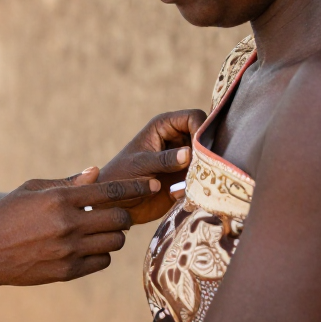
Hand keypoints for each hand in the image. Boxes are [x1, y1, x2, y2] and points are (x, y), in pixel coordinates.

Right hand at [0, 170, 153, 289]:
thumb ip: (67, 182)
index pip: (110, 190)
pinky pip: (102, 262)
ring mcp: (68, 250)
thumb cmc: (6, 215)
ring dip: (113, 235)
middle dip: (122, 213)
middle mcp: (67, 224)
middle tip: (115, 213)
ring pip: (115, 242)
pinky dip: (101, 255)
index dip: (136, 186)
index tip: (152, 183)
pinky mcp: (67, 272)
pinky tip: (86, 248)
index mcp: (59, 198)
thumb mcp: (31, 190)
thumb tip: (96, 172)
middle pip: (119, 218)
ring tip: (99, 231)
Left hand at [99, 109, 205, 224]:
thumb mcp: (140, 165)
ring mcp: (183, 159)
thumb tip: (189, 153)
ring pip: (207, 159)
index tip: (200, 150)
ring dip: (203, 172)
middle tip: (200, 170)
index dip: (201, 129)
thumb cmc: (120, 176)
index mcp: (165, 126)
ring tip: (187, 184)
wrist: (114, 204)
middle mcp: (178, 139)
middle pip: (205, 138)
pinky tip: (178, 194)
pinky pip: (201, 179)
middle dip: (206, 153)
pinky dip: (197, 186)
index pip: (194, 117)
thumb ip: (164, 159)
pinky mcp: (185, 178)